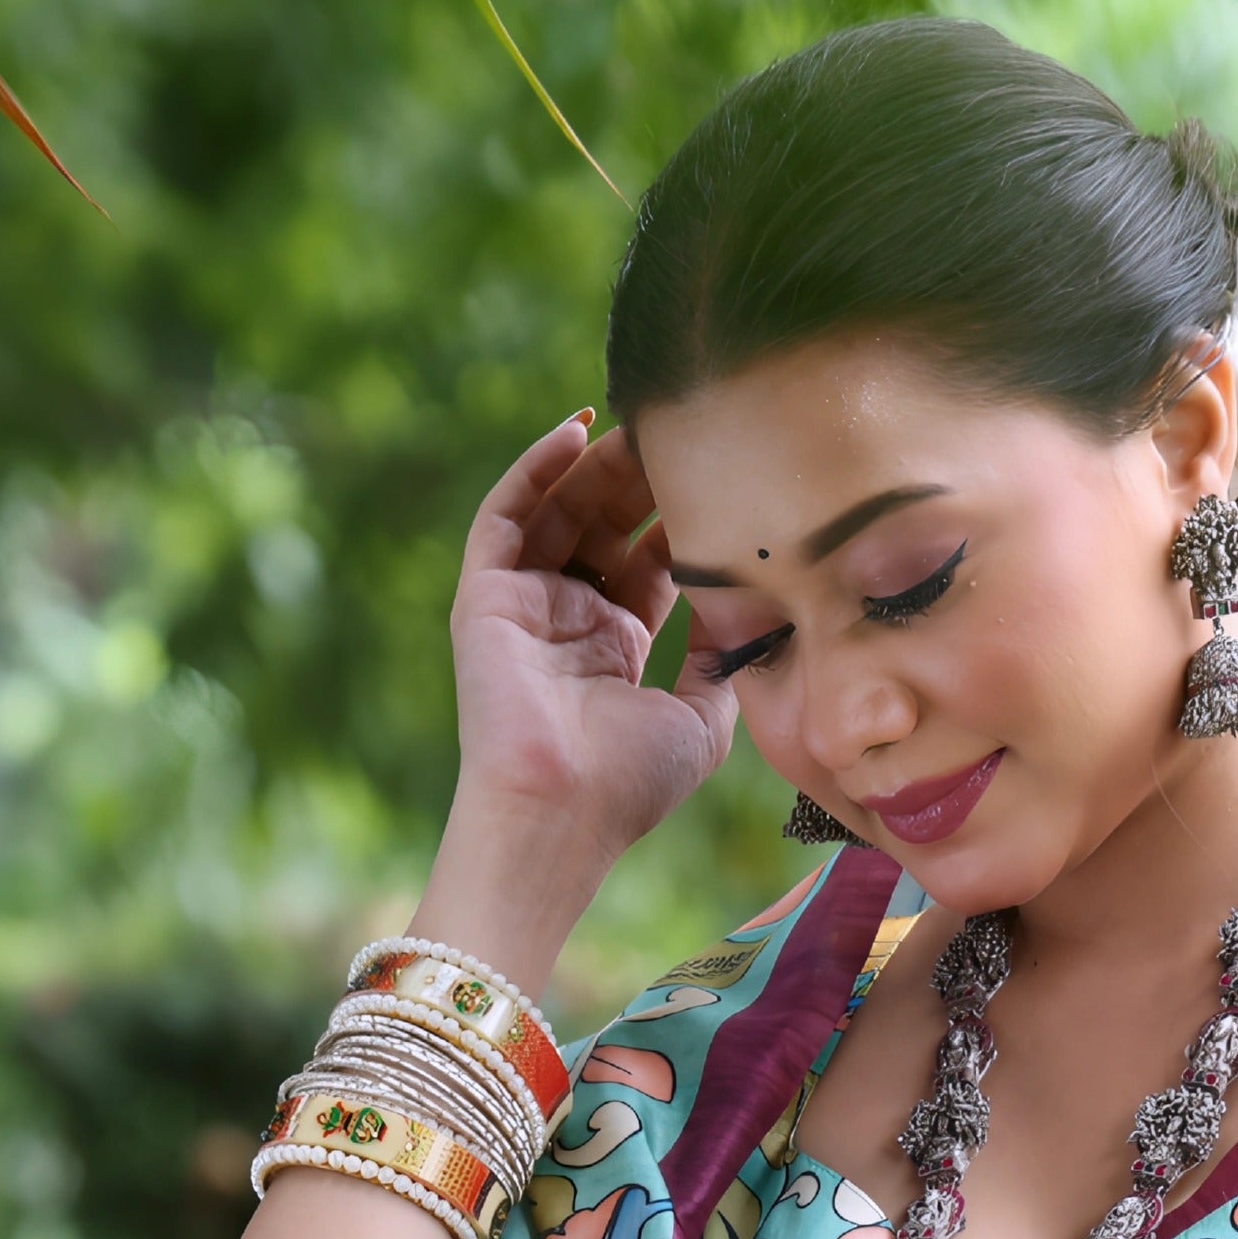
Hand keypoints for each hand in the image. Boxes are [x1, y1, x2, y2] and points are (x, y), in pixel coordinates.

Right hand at [420, 417, 733, 956]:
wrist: (560, 814)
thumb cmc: (629, 784)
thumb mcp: (702, 721)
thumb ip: (722, 663)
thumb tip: (753, 612)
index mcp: (613, 648)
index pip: (646, 562)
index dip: (680, 519)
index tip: (719, 478)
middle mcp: (567, 621)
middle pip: (605, 528)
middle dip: (642, 482)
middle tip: (681, 435)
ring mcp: (523, 605)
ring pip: (559, 511)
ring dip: (597, 467)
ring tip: (639, 424)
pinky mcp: (484, 595)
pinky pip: (505, 514)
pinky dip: (536, 469)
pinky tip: (575, 432)